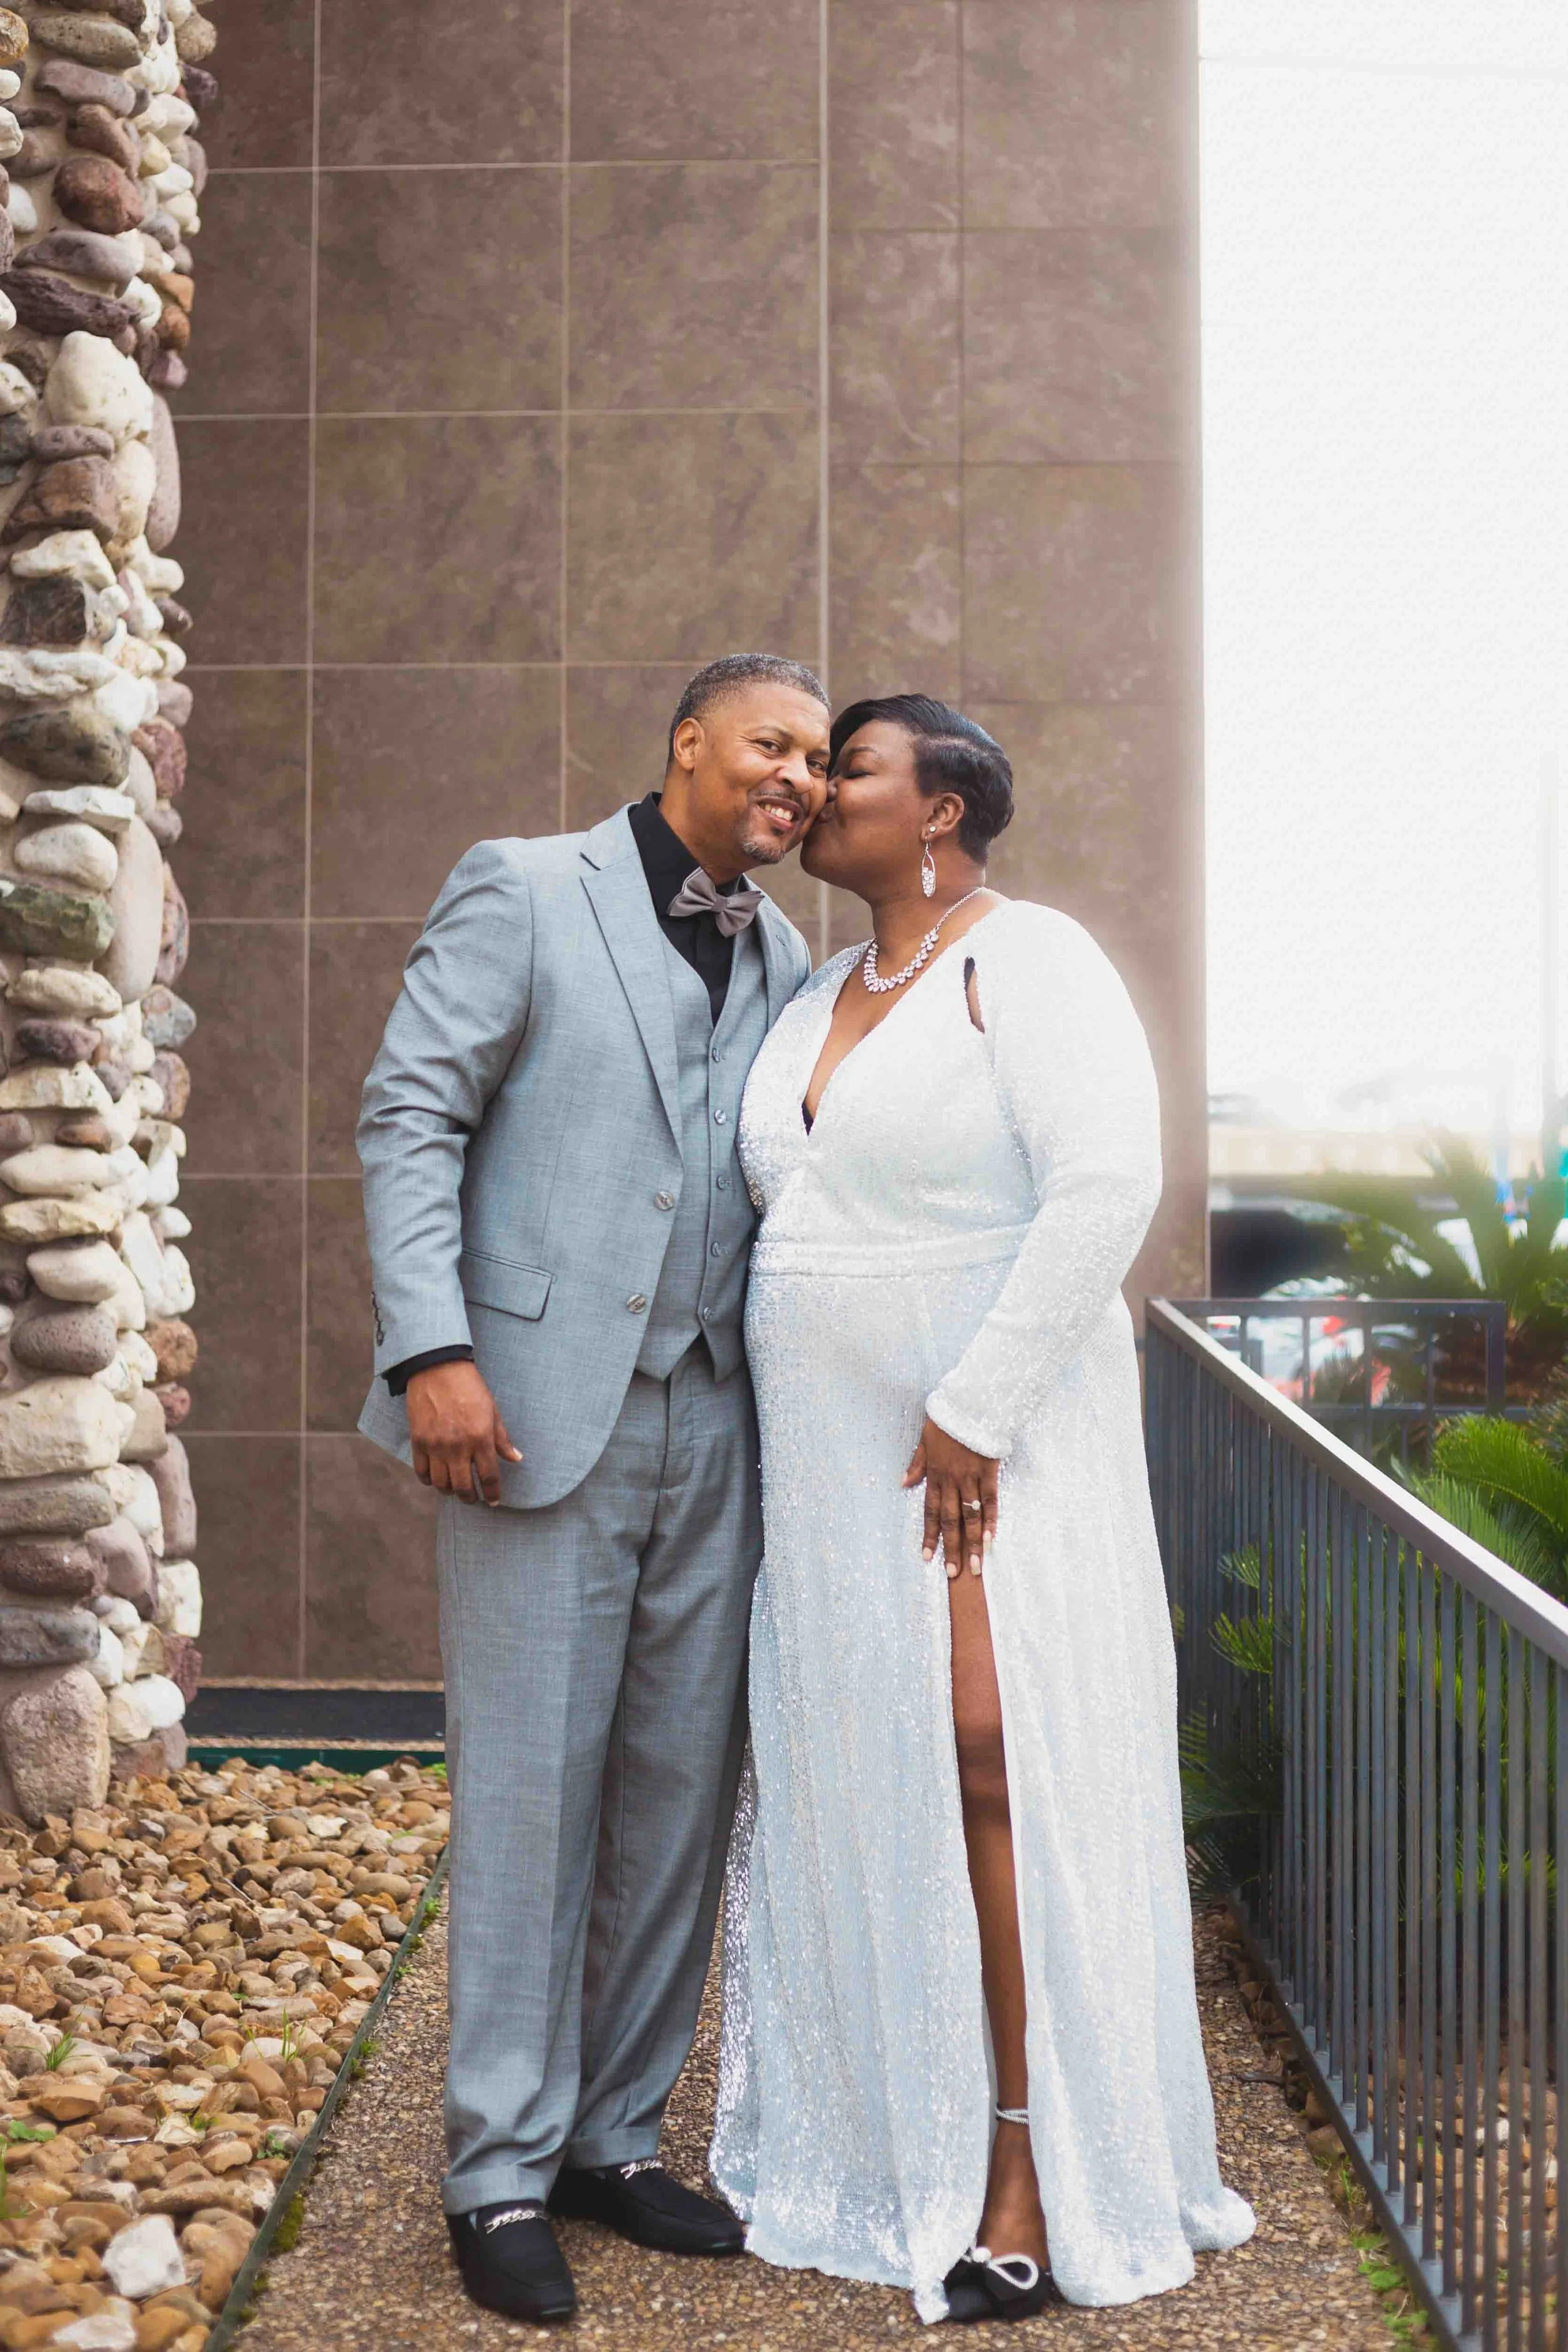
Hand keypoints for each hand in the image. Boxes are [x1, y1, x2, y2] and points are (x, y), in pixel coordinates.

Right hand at [406, 1361, 520, 1505]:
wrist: (437, 1369)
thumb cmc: (469, 1388)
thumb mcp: (492, 1411)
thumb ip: (502, 1439)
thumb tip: (516, 1458)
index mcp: (480, 1438)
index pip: (489, 1477)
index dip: (492, 1493)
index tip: (494, 1500)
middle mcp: (458, 1446)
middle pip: (463, 1487)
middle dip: (470, 1498)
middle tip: (473, 1498)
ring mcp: (436, 1446)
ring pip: (441, 1484)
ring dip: (450, 1491)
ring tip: (455, 1489)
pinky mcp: (418, 1442)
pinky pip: (421, 1472)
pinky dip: (429, 1481)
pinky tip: (436, 1479)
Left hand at [903, 1416, 998, 1577]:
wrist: (972, 1402)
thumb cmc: (947, 1419)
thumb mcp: (924, 1438)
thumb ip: (916, 1463)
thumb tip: (903, 1483)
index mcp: (934, 1474)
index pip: (929, 1511)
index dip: (928, 1535)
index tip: (927, 1558)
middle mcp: (951, 1480)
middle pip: (950, 1520)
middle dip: (951, 1548)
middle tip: (953, 1573)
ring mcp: (971, 1477)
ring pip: (970, 1515)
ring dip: (972, 1542)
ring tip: (974, 1567)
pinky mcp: (990, 1471)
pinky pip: (990, 1500)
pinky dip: (991, 1520)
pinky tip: (991, 1539)